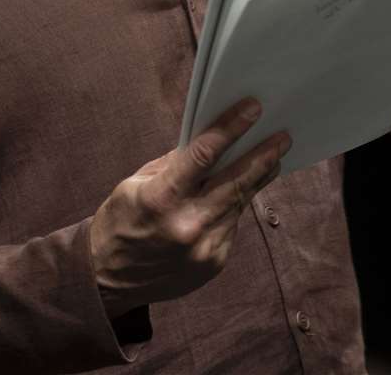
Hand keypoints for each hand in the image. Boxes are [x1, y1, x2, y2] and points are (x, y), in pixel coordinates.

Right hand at [88, 97, 289, 317]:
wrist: (107, 281)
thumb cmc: (120, 223)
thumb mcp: (136, 184)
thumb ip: (176, 163)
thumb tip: (213, 140)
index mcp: (161, 199)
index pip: (205, 155)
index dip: (232, 128)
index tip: (253, 109)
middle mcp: (187, 225)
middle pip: (236, 181)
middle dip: (263, 155)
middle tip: (282, 136)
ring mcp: (205, 248)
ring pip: (240, 202)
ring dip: (257, 178)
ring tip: (273, 157)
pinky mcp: (215, 262)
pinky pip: (232, 224)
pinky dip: (236, 205)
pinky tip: (241, 191)